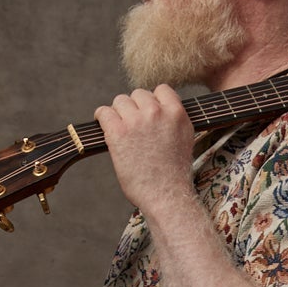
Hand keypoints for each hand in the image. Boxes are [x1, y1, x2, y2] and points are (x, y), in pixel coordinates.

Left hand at [95, 84, 196, 218]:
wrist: (167, 196)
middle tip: (132, 127)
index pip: (162, 90)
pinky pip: (104, 112)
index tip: (147, 114)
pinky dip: (102, 118)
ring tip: (120, 129)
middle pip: (138, 94)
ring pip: (120, 101)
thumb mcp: (185, 140)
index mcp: (177, 113)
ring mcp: (137, 121)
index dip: (153, 101)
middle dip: (134, 108)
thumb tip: (160, 109)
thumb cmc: (174, 175)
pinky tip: (104, 126)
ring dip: (118, 113)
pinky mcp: (118, 132)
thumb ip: (174, 121)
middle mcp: (157, 112)